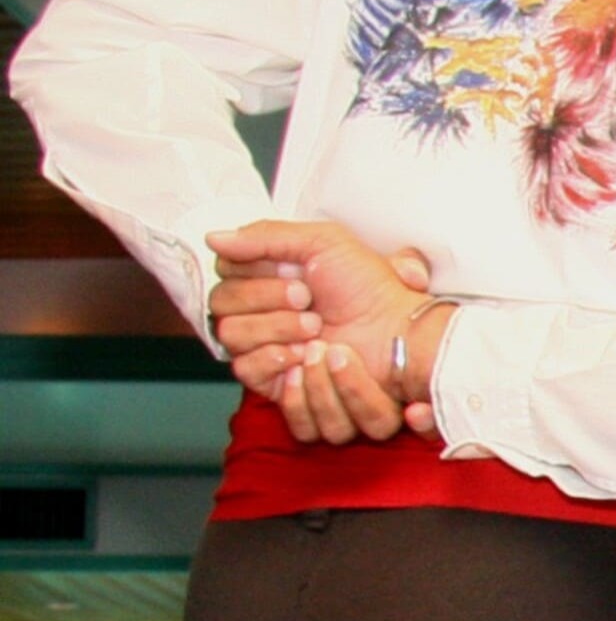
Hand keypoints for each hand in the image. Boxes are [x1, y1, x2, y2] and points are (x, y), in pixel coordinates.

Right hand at [208, 223, 448, 441]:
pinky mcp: (279, 383)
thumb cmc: (366, 285)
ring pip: (237, 348)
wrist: (397, 331)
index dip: (255, 283)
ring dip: (280, 336)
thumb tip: (213, 237)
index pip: (223, 282)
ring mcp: (268, 351)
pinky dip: (281, 365)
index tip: (300, 281)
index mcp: (263, 282)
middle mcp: (259, 317)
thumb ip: (265, 236)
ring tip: (320, 334)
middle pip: (224, 316)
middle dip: (271, 311)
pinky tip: (311, 359)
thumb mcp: (322, 243)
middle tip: (312, 308)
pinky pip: (253, 378)